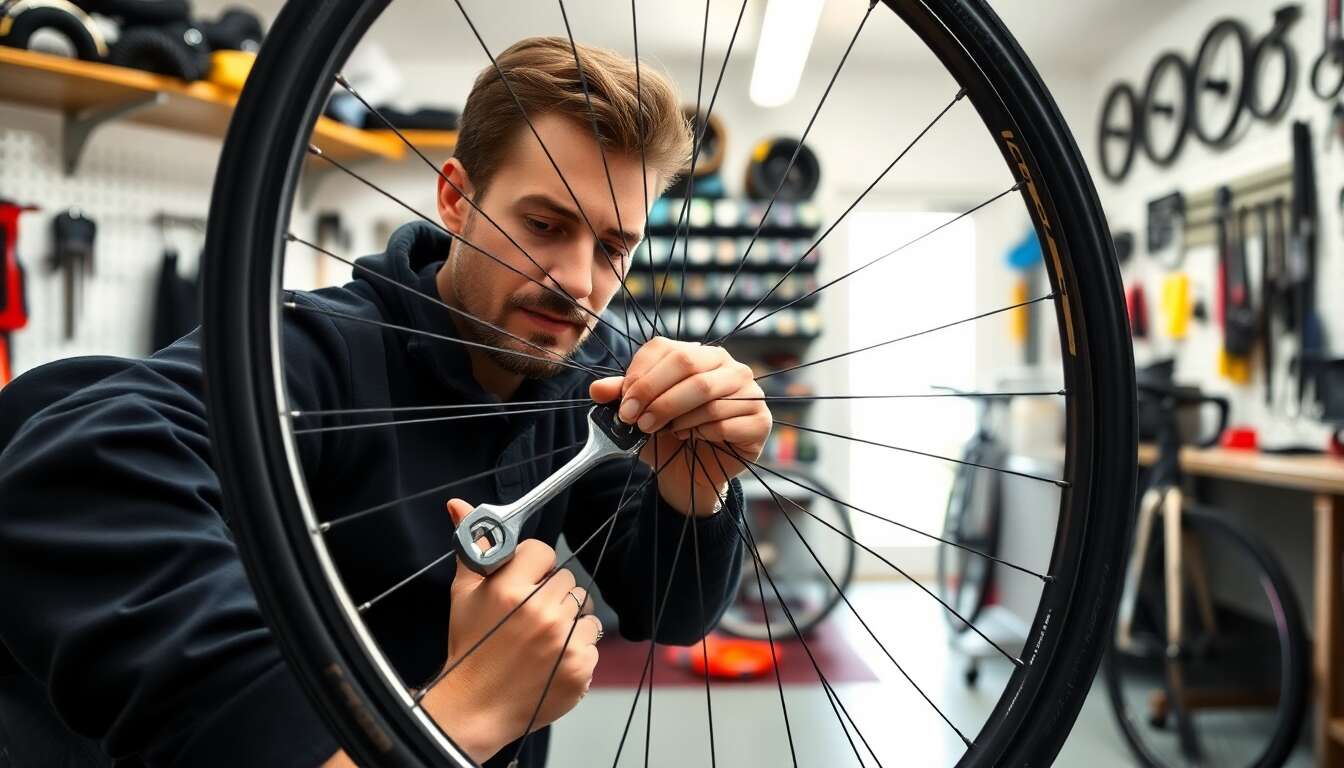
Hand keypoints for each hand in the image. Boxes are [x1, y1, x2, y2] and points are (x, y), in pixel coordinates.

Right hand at [419, 499, 601, 761]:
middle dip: (551, 593)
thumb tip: (458, 504)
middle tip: (530, 616)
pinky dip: (577, 649)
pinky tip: (551, 660)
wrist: (476, 708)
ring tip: (541, 639)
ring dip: (568, 620)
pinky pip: (593, 641)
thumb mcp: (463, 594)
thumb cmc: (470, 647)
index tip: (523, 582)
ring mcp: (564, 643)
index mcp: (511, 591)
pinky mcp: (580, 668)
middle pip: (568, 580)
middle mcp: (541, 614)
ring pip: (585, 610)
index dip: (533, 566)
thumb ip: (470, 547)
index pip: (543, 551)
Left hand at [589, 337, 770, 515]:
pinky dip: (701, 434)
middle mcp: (727, 365)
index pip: (666, 349)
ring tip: (668, 432)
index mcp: (697, 353)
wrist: (690, 473)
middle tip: (638, 422)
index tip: (624, 406)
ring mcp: (748, 391)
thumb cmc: (666, 435)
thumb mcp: (638, 414)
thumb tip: (597, 389)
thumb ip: (619, 397)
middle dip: (657, 397)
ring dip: (677, 418)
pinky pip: (725, 422)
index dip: (641, 376)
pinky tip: (694, 438)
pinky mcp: (760, 420)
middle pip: (688, 366)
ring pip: (707, 396)